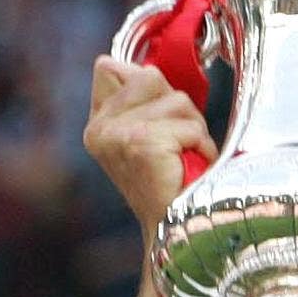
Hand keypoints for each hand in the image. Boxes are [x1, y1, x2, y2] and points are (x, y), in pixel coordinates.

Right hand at [85, 56, 216, 235]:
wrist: (172, 229)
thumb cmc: (169, 182)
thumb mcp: (147, 134)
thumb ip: (142, 100)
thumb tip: (148, 68)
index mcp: (96, 125)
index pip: (109, 67)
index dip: (144, 85)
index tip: (156, 119)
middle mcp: (100, 129)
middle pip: (149, 76)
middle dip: (175, 105)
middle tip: (176, 142)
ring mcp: (118, 135)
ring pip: (177, 99)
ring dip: (193, 127)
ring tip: (185, 157)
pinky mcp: (142, 143)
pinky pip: (189, 125)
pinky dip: (200, 145)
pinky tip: (189, 167)